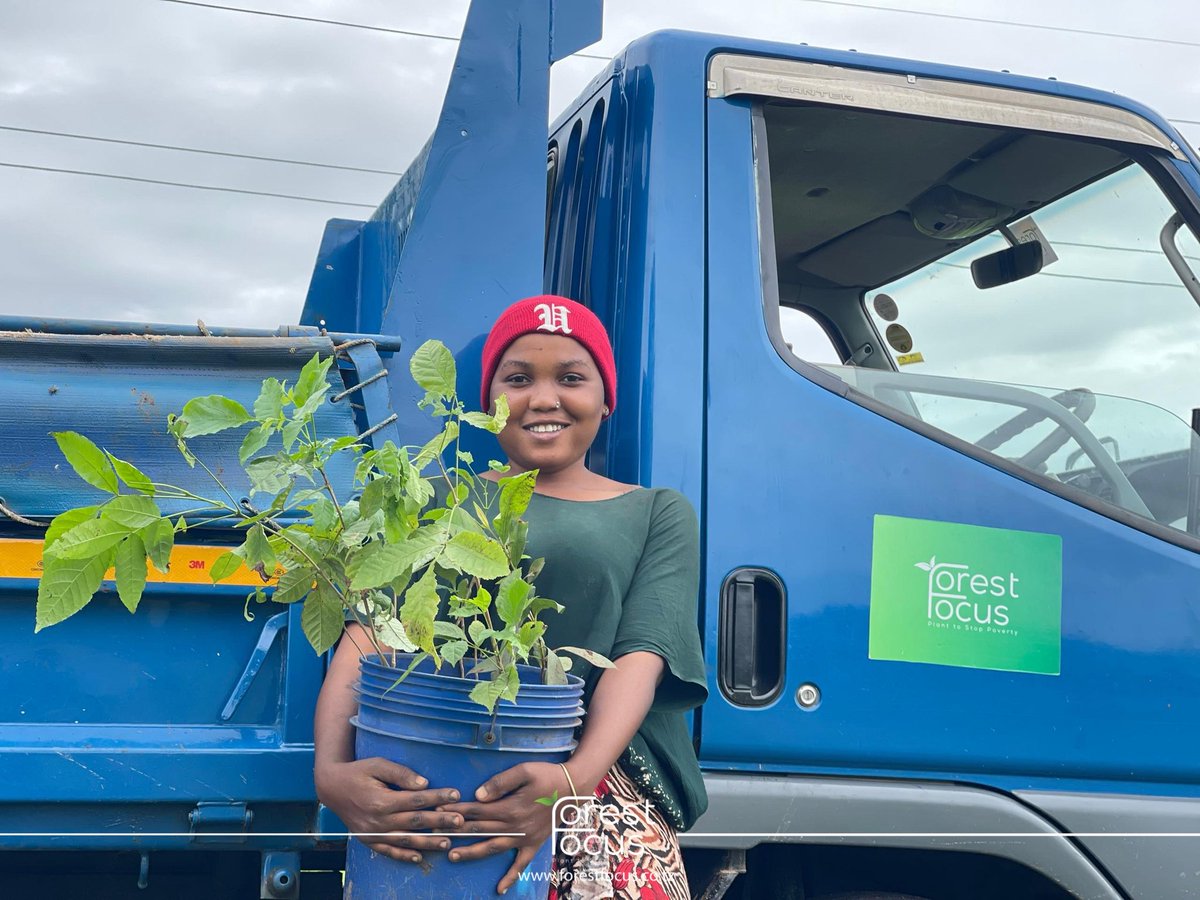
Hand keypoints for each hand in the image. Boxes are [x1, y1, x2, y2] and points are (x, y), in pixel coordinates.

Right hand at [315, 757, 463, 863]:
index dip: (437, 797)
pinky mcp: (368, 840)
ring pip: (405, 840)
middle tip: (460, 821)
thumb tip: (424, 784)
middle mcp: (378, 820)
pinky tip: (419, 858)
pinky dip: (404, 856)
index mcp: (381, 800)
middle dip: (439, 822)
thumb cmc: (358, 772)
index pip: (415, 800)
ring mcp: (373, 833)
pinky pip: (388, 851)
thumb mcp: (377, 765)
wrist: (331, 788)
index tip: (455, 795)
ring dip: (428, 842)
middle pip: (415, 822)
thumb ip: (401, 774)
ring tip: (448, 842)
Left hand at [439, 761, 566, 894]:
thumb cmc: (547, 775)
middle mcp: (514, 826)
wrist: (573, 787)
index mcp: (510, 807)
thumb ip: (500, 783)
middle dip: (456, 831)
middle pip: (480, 830)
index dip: (457, 811)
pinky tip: (500, 889)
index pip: (477, 810)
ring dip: (472, 852)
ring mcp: (523, 838)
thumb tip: (479, 795)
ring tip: (452, 856)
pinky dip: (511, 878)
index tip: (439, 811)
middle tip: (435, 833)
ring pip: (492, 848)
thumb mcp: (524, 771)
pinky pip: (521, 865)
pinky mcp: (534, 845)